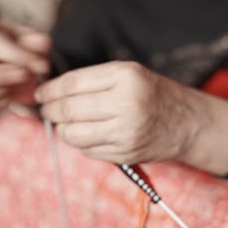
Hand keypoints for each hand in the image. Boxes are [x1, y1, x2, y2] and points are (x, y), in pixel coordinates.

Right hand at [0, 15, 51, 113]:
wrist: (9, 57)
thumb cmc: (18, 43)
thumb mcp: (28, 36)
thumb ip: (36, 40)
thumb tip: (43, 45)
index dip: (18, 57)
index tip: (42, 66)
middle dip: (1, 76)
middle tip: (26, 75)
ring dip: (2, 91)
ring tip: (20, 83)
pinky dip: (1, 103)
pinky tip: (13, 93)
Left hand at [35, 61, 227, 174]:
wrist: (186, 123)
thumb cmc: (153, 93)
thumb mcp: (128, 73)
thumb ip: (93, 80)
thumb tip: (52, 91)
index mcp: (125, 77)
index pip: (72, 84)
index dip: (50, 90)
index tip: (41, 93)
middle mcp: (126, 105)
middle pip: (68, 110)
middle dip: (50, 111)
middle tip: (46, 109)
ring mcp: (125, 133)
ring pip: (73, 134)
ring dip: (62, 129)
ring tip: (64, 122)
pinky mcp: (124, 154)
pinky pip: (87, 151)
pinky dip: (79, 143)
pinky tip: (86, 133)